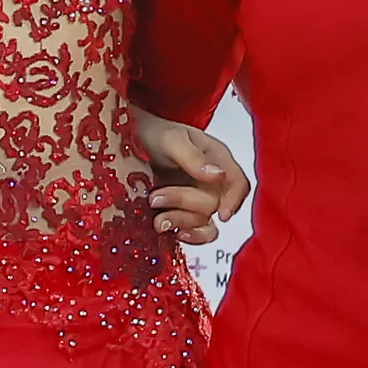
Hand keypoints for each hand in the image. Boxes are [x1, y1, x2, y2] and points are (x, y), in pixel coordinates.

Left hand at [133, 115, 250, 247]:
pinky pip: (195, 231)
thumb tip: (218, 176)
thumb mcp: (172, 139)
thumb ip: (193, 157)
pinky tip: (170, 231)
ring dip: (180, 221)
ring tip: (157, 218)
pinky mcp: (182, 211)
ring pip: (205, 222)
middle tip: (155, 197)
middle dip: (185, 203)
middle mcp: (211, 181)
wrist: (130, 141)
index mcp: (216, 159)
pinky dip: (185, 234)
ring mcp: (197, 198)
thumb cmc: (155, 134)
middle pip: (214, 204)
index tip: (221, 214)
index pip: (238, 183)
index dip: (234, 200)